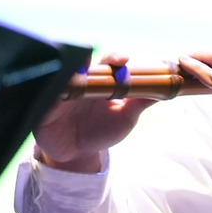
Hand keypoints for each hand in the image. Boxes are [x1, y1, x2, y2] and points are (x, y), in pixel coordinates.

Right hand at [34, 52, 156, 172]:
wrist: (79, 153)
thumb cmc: (103, 130)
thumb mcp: (126, 117)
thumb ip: (143, 101)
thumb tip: (170, 88)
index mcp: (100, 81)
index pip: (107, 63)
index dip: (114, 58)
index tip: (124, 59)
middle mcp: (79, 83)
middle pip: (82, 65)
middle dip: (89, 60)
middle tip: (96, 63)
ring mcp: (60, 95)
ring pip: (60, 78)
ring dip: (67, 76)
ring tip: (75, 76)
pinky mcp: (42, 110)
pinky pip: (41, 101)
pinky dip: (47, 98)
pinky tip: (52, 97)